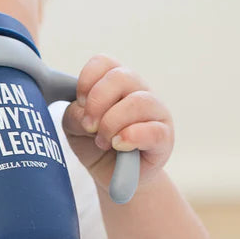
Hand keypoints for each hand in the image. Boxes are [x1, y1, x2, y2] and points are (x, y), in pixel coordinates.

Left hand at [61, 54, 173, 192]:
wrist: (112, 176)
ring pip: (138, 102)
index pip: (104, 63)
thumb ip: (75, 115)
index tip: (79, 103)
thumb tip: (84, 113)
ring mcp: (155, 113)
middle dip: (97, 102)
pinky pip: (154, 130)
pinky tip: (118, 145)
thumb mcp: (75, 128)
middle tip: (89, 126)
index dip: (87, 80)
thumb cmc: (94, 145)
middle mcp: (138, 91)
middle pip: (121, 77)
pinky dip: (131, 136)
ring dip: (112, 123)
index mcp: (115, 84)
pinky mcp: (165, 138)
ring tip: (103, 142)